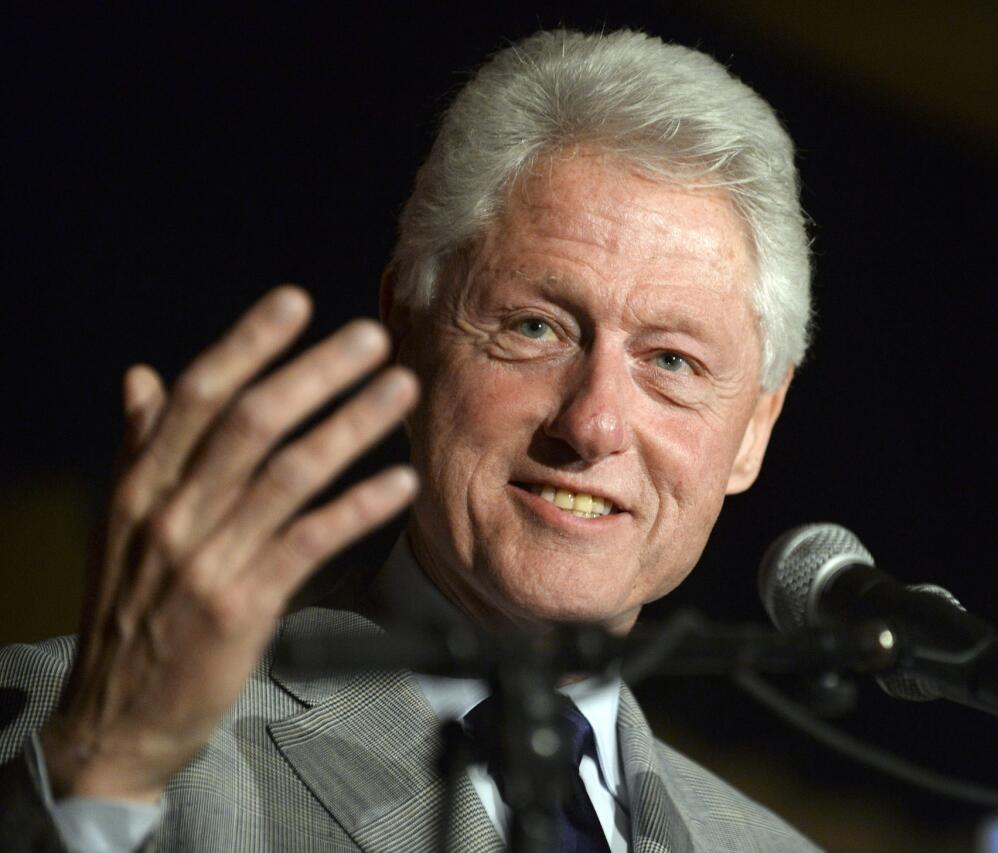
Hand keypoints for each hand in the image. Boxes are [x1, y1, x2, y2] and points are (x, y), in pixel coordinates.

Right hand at [39, 286, 418, 802]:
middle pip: (251, 422)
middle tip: (372, 336)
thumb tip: (142, 377)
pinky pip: (308, 542)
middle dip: (315, 372)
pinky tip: (399, 483)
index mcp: (141, 485)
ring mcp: (205, 559)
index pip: (199, 397)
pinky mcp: (240, 606)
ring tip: (400, 391)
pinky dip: (356, 508)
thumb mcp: (121, 526)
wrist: (115, 718)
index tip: (297, 301)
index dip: (249, 343)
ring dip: (350, 425)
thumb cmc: (132, 614)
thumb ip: (140, 449)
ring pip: (288, 474)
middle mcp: (171, 512)